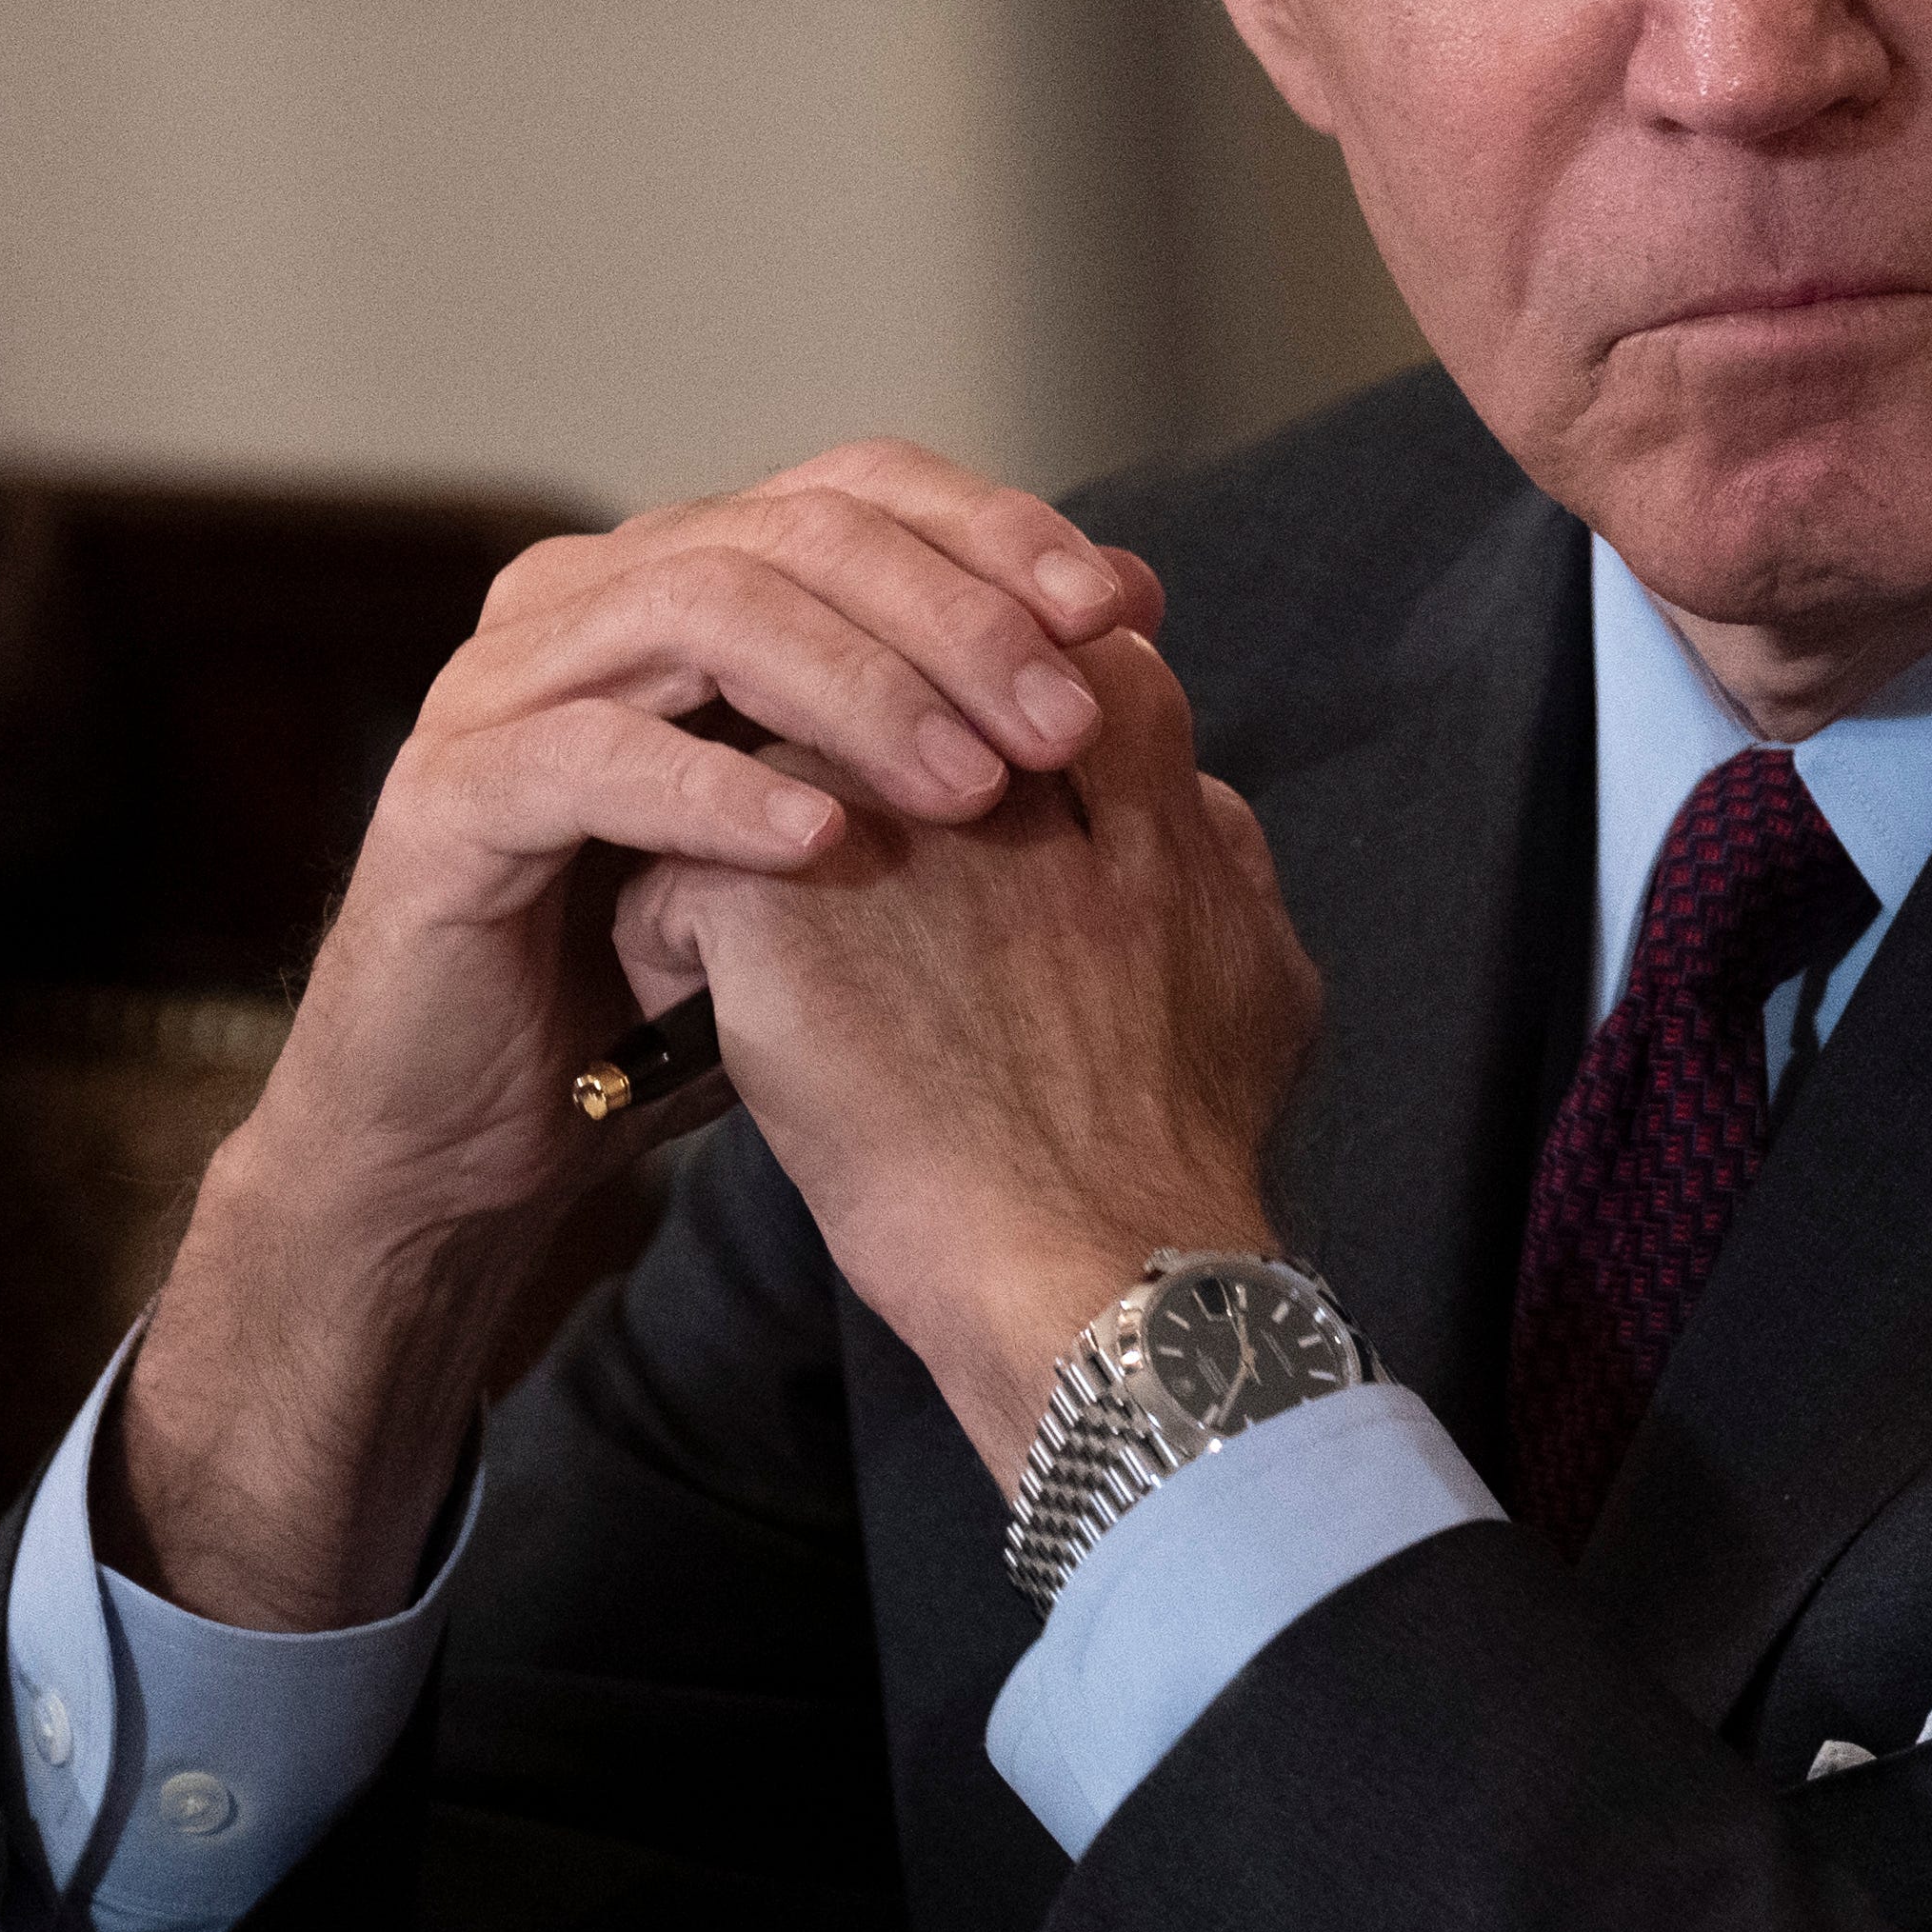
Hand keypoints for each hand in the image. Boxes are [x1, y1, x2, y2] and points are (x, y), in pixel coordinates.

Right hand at [114, 443, 1160, 1629]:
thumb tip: (1125, 634)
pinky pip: (594, 759)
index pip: (852, 489)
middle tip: (1064, 719)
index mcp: (677, 577)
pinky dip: (721, 790)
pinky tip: (826, 843)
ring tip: (972, 787)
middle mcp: (583, 596)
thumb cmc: (662, 983)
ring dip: (857, 692)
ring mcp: (501, 685)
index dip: (994, 531)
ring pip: (701, 613)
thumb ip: (934, 731)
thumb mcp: (827, 836)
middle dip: (952, 615)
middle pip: (792, 532)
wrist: (467, 1132)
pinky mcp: (446, 797)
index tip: (1125, 608)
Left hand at [620, 627, 1321, 1483]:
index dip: (994, 683)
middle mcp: (1013, 786)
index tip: (951, 754)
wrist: (1097, 1279)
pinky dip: (669, 930)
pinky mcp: (773, 911)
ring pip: (764, 749)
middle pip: (892, 675)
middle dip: (842, 732)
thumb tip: (1197, 809)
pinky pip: (672, 867)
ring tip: (738, 911)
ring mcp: (885, 835)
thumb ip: (1227, 864)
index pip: (1061, 651)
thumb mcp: (1262, 984)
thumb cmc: (1183, 1165)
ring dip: (742, 817)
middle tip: (806, 818)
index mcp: (1134, 793)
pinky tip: (693, 1005)